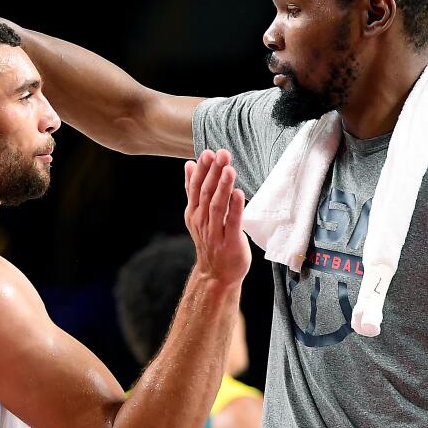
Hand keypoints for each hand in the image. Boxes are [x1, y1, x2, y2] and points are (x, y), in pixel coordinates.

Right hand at [184, 149, 249, 285]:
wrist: (216, 274)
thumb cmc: (211, 241)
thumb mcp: (197, 214)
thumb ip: (193, 190)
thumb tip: (188, 164)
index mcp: (194, 212)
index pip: (196, 187)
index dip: (202, 169)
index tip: (208, 152)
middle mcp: (202, 221)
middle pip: (206, 193)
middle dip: (213, 173)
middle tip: (221, 154)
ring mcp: (215, 233)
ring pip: (217, 206)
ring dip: (223, 187)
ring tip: (229, 169)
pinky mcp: (230, 242)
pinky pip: (232, 223)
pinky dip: (235, 208)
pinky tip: (239, 194)